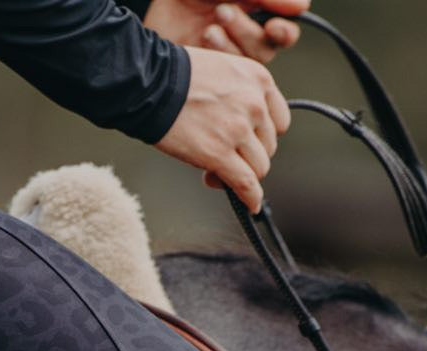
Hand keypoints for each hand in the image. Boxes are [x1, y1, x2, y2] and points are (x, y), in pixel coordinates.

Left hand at [144, 0, 308, 63]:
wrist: (154, 3)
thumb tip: (302, 7)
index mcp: (252, 10)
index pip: (284, 30)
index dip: (285, 29)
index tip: (278, 21)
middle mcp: (241, 34)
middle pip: (267, 48)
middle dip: (249, 31)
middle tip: (224, 11)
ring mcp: (223, 55)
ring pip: (249, 65)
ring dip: (235, 42)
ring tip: (212, 22)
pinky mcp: (206, 71)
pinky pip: (226, 75)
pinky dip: (220, 54)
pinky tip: (205, 36)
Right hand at [155, 46, 289, 212]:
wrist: (148, 84)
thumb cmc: (172, 75)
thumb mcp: (219, 69)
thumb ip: (235, 92)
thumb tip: (232, 123)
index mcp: (258, 80)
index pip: (278, 120)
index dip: (262, 136)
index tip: (248, 143)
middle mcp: (255, 104)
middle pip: (268, 145)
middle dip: (248, 156)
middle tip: (224, 160)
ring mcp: (238, 130)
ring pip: (258, 167)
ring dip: (243, 176)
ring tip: (217, 174)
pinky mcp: (219, 154)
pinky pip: (245, 183)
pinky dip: (250, 197)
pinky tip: (250, 205)